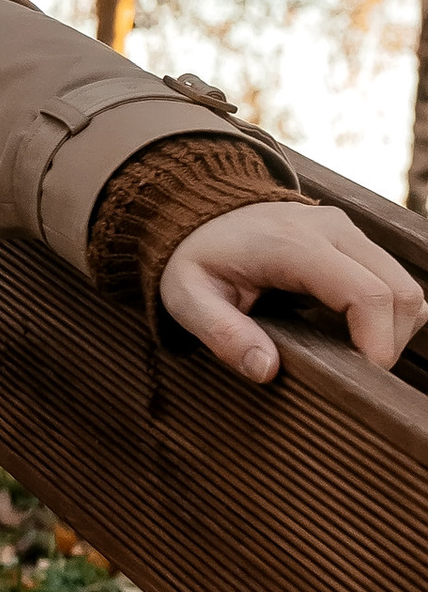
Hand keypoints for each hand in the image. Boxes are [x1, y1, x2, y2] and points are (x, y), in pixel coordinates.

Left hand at [159, 199, 425, 383]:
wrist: (198, 212)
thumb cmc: (194, 258)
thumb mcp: (186, 298)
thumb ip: (222, 334)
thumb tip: (266, 369)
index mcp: (294, 245)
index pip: (365, 293)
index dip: (377, 342)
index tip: (363, 378)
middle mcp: (332, 230)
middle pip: (399, 290)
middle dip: (391, 341)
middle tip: (358, 375)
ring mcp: (347, 231)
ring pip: (405, 285)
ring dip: (395, 329)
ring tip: (356, 357)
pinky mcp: (354, 239)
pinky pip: (393, 279)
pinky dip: (390, 312)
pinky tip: (358, 334)